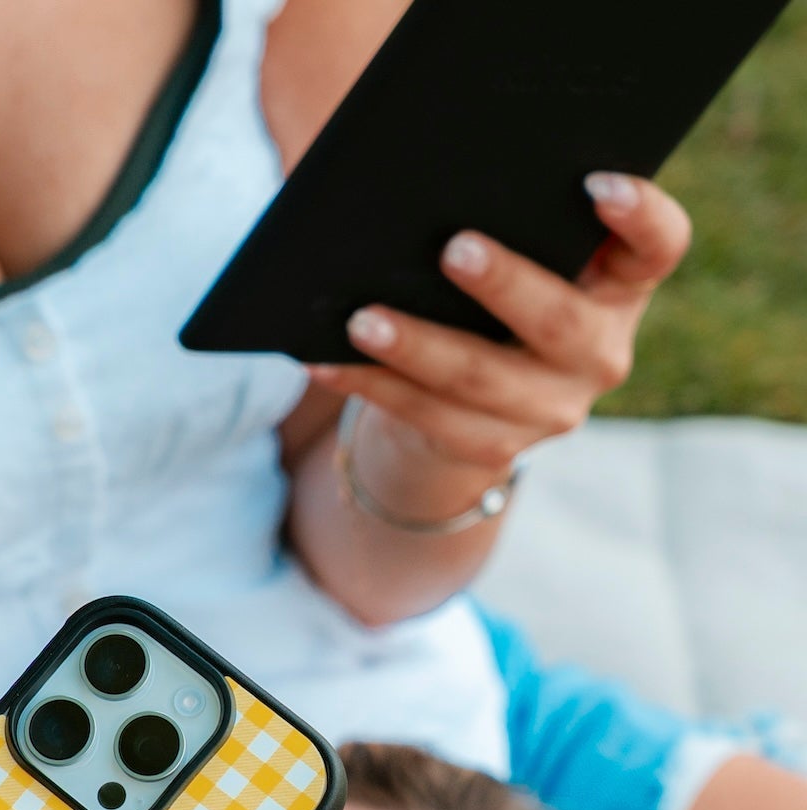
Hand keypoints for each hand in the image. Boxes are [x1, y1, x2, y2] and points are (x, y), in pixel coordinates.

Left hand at [309, 173, 691, 476]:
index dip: (640, 217)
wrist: (474, 398)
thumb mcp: (522, 252)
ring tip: (361, 319)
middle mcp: (601, 351)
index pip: (659, 246)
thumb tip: (420, 185)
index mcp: (621, 285)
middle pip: (559, 321)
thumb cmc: (495, 291)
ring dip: (415, 347)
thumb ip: (509, 221)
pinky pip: (425, 416)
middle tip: (453, 247)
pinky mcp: (494, 448)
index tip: (600, 184)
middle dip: (504, 285)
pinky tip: (326, 361)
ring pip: (480, 379)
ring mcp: (552, 408)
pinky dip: (371, 385)